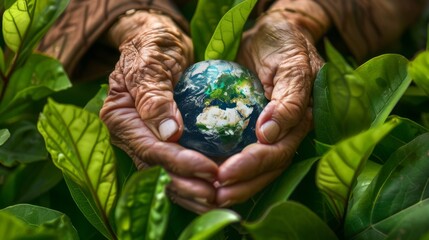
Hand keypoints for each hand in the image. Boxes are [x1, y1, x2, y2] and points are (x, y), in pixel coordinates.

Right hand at [99, 11, 217, 212]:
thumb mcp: (151, 63)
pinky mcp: (162, 140)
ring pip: (165, 174)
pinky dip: (193, 178)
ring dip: (191, 190)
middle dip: (187, 184)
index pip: (150, 149)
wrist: (158, 40)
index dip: (179, 163)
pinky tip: (214, 187)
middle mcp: (130, 135)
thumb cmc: (152, 45)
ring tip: (218, 198)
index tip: (209, 170)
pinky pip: (175, 165)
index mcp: (120, 117)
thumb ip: (154, 96)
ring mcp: (145, 139)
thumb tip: (169, 133)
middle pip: (157, 169)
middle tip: (217, 194)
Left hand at [216, 9, 323, 206]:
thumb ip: (289, 99)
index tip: (224, 174)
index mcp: (300, 122)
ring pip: (255, 168)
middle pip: (267, 169)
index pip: (278, 154)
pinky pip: (240, 151)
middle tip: (212, 194)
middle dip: (240, 184)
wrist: (273, 33)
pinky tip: (204, 174)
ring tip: (206, 194)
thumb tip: (270, 134)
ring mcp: (269, 132)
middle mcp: (286, 133)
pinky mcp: (251, 127)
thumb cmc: (286, 43)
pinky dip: (225, 165)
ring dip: (233, 184)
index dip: (252, 167)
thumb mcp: (293, 64)